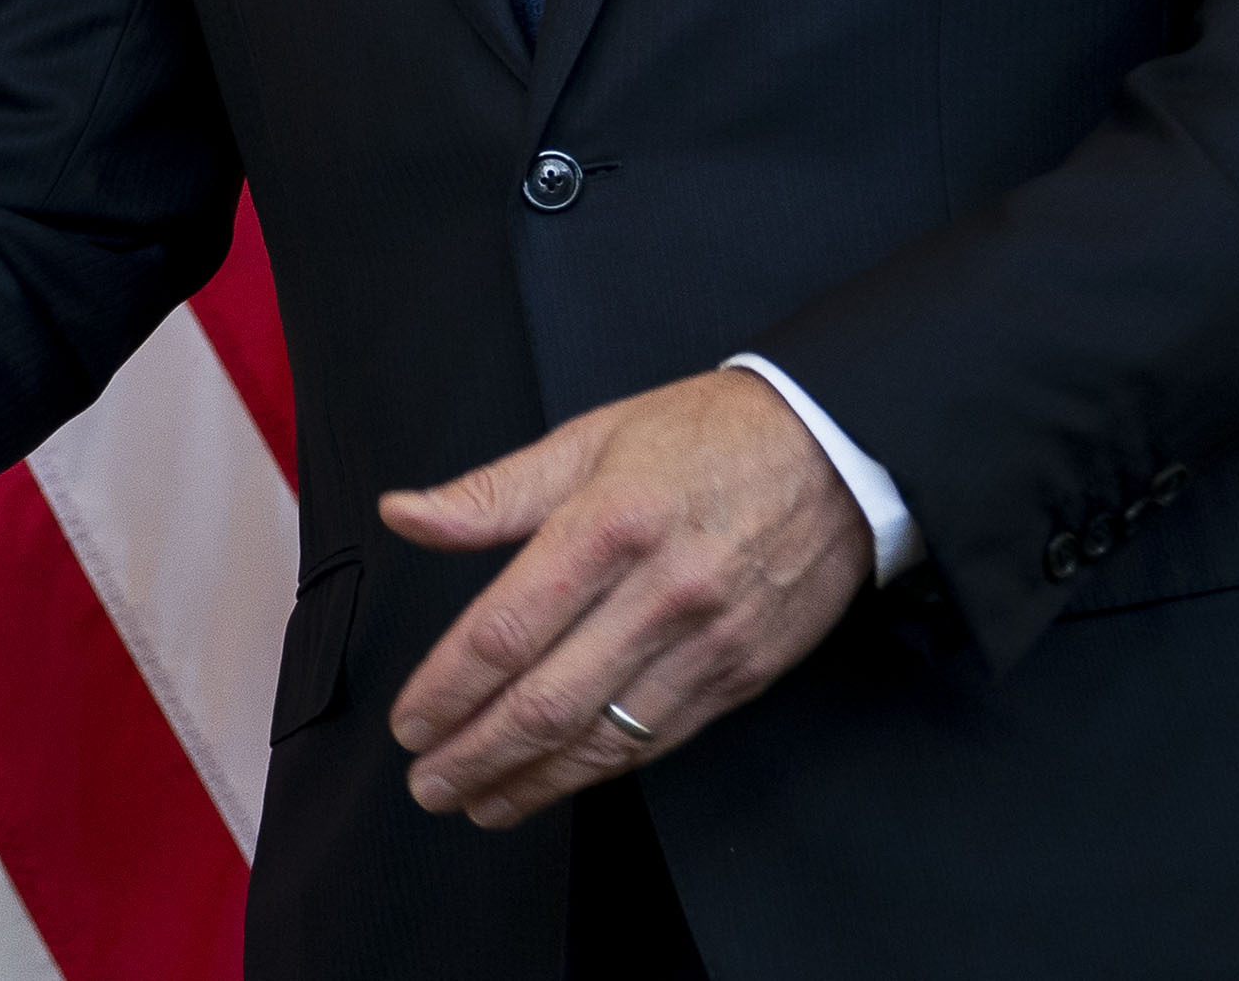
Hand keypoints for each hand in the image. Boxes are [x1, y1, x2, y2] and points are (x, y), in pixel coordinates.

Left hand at [380, 369, 870, 828]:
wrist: (835, 452)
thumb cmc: (702, 437)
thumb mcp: (588, 438)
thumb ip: (490, 493)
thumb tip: (403, 515)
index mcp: (609, 523)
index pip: (507, 627)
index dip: (449, 686)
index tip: (409, 721)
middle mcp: (658, 591)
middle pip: (548, 700)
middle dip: (476, 754)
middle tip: (426, 784)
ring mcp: (706, 641)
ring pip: (603, 737)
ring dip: (530, 780)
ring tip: (477, 801)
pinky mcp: (742, 674)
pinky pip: (657, 739)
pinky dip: (598, 771)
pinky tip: (554, 782)